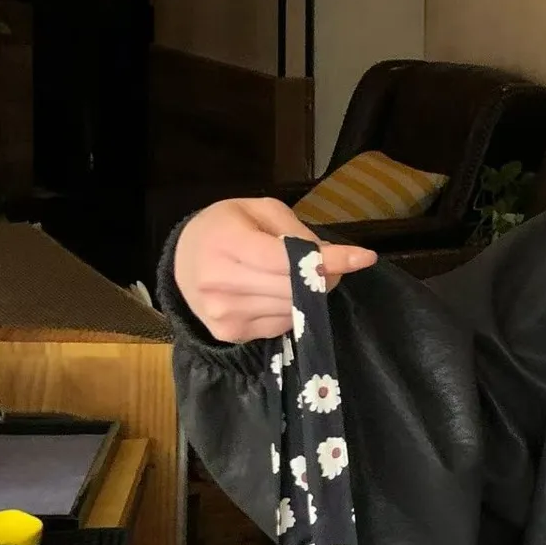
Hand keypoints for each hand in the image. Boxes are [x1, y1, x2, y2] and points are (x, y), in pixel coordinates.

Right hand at [173, 198, 376, 342]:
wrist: (182, 262)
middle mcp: (220, 282)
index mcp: (226, 242)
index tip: (363, 257)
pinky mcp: (232, 334)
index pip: (285, 259)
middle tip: (332, 264)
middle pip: (293, 288)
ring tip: (299, 276)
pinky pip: (282, 324)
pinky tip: (276, 292)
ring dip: (310, 295)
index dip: (327, 260)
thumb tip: (327, 257)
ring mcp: (225, 313)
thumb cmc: (225, 228)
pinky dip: (292, 309)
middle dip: (325, 276)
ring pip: (292, 309)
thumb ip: (294, 230)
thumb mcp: (258, 210)